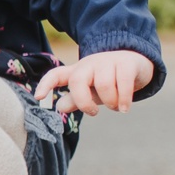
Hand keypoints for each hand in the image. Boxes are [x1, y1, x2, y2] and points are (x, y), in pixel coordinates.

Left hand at [34, 50, 153, 114]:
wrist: (136, 63)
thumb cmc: (108, 80)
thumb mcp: (90, 91)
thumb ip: (75, 99)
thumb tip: (59, 106)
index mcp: (77, 71)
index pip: (56, 74)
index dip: (45, 85)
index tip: (39, 98)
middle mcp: (90, 64)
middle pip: (77, 81)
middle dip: (84, 102)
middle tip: (94, 112)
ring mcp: (108, 61)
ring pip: (103, 84)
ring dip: (110, 102)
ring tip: (116, 107)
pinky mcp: (126, 63)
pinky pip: (123, 82)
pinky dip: (123, 99)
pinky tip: (124, 108)